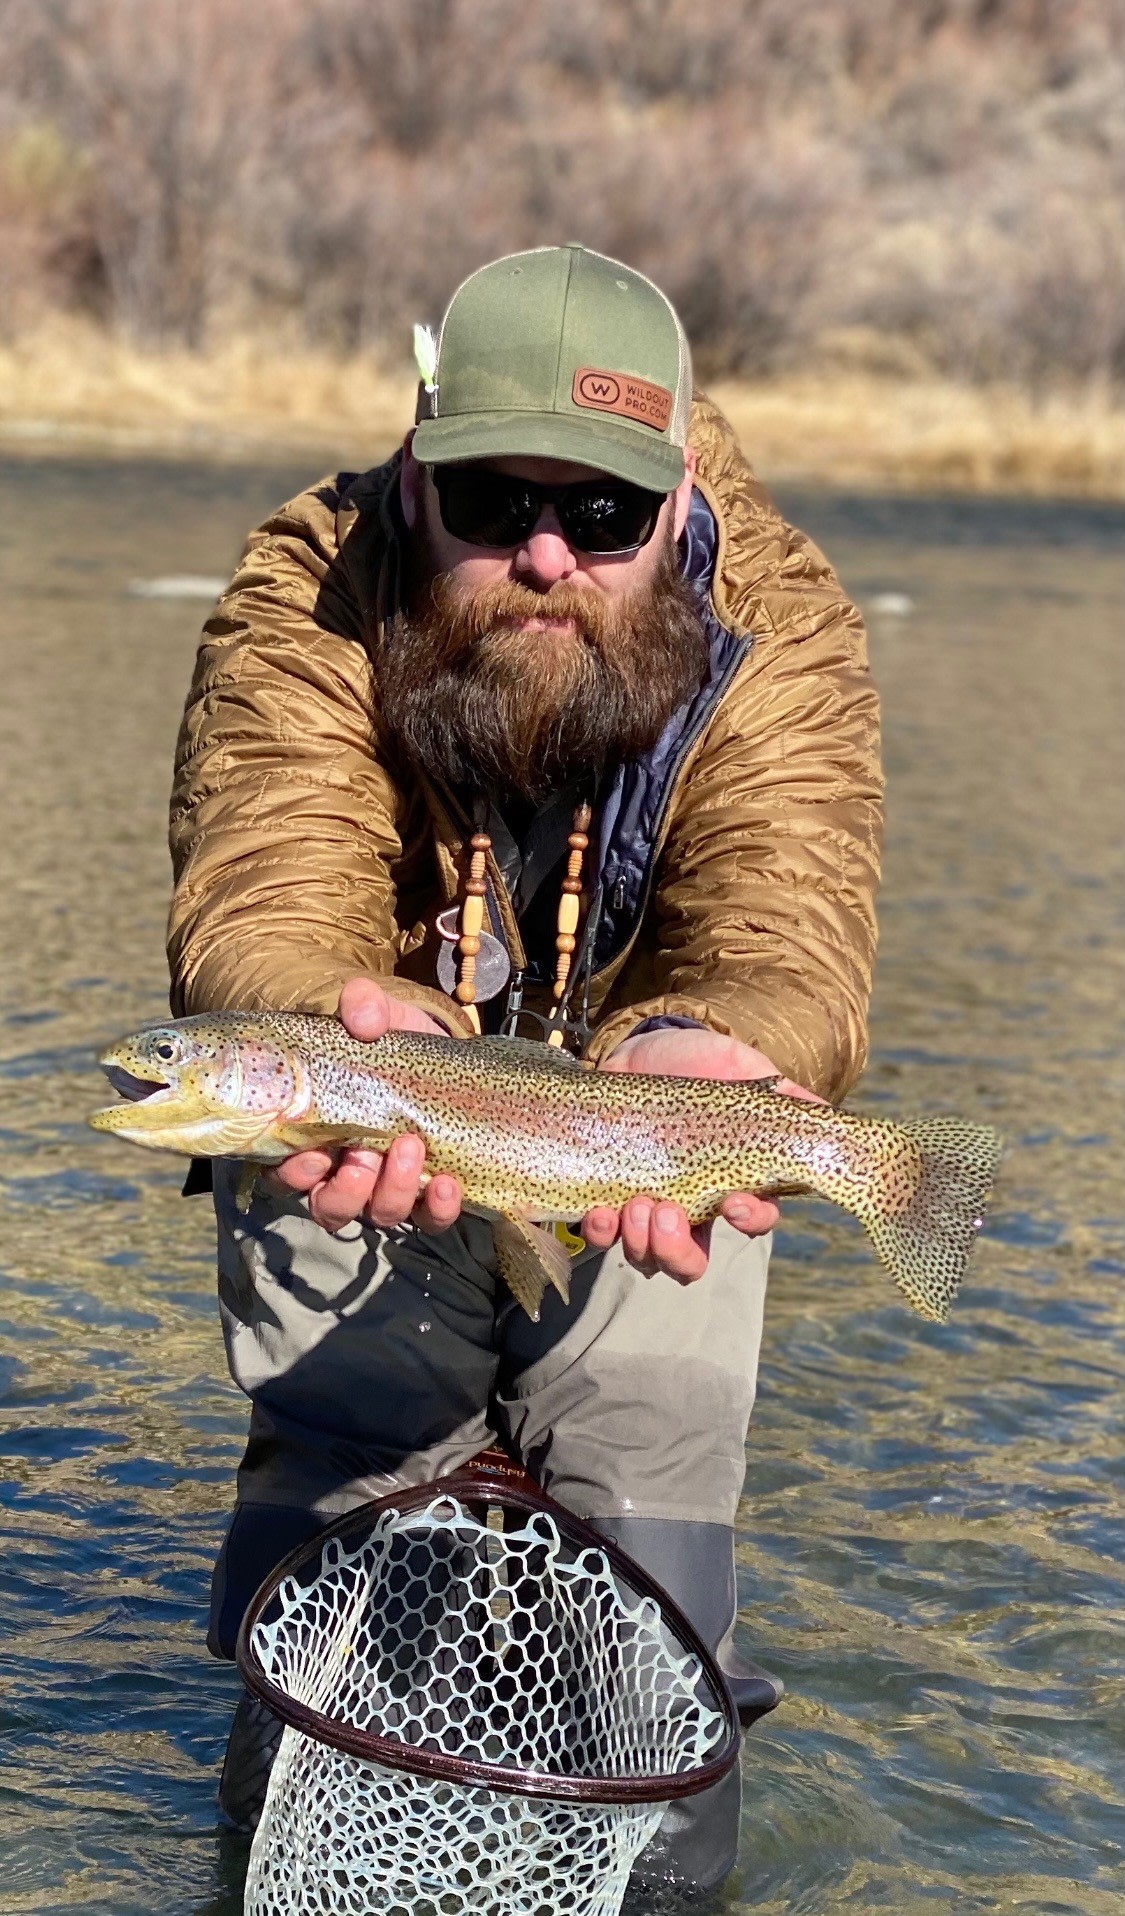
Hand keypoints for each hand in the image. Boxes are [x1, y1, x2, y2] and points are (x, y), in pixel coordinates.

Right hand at [264, 977, 463, 1234]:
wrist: (448, 1055)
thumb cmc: (395, 1043)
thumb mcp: (379, 1016)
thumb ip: (364, 1006)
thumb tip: (361, 1017)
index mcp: (316, 1135)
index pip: (286, 1174)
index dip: (294, 1174)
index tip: (313, 1153)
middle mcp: (345, 1172)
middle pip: (329, 1206)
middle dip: (345, 1190)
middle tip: (365, 1155)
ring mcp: (389, 1188)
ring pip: (377, 1216)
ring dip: (390, 1192)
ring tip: (410, 1149)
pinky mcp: (431, 1196)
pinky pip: (429, 1221)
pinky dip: (436, 1209)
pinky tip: (446, 1185)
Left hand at [580, 1027, 823, 1285]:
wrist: (643, 1046)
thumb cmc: (704, 1064)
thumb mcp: (747, 1070)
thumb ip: (787, 1095)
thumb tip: (826, 1115)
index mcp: (734, 1185)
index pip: (754, 1222)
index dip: (749, 1221)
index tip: (734, 1203)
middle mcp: (691, 1207)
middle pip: (690, 1263)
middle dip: (676, 1250)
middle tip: (665, 1212)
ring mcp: (647, 1206)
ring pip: (647, 1258)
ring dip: (640, 1243)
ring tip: (635, 1206)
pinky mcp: (606, 1195)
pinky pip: (602, 1236)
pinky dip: (600, 1232)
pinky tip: (600, 1213)